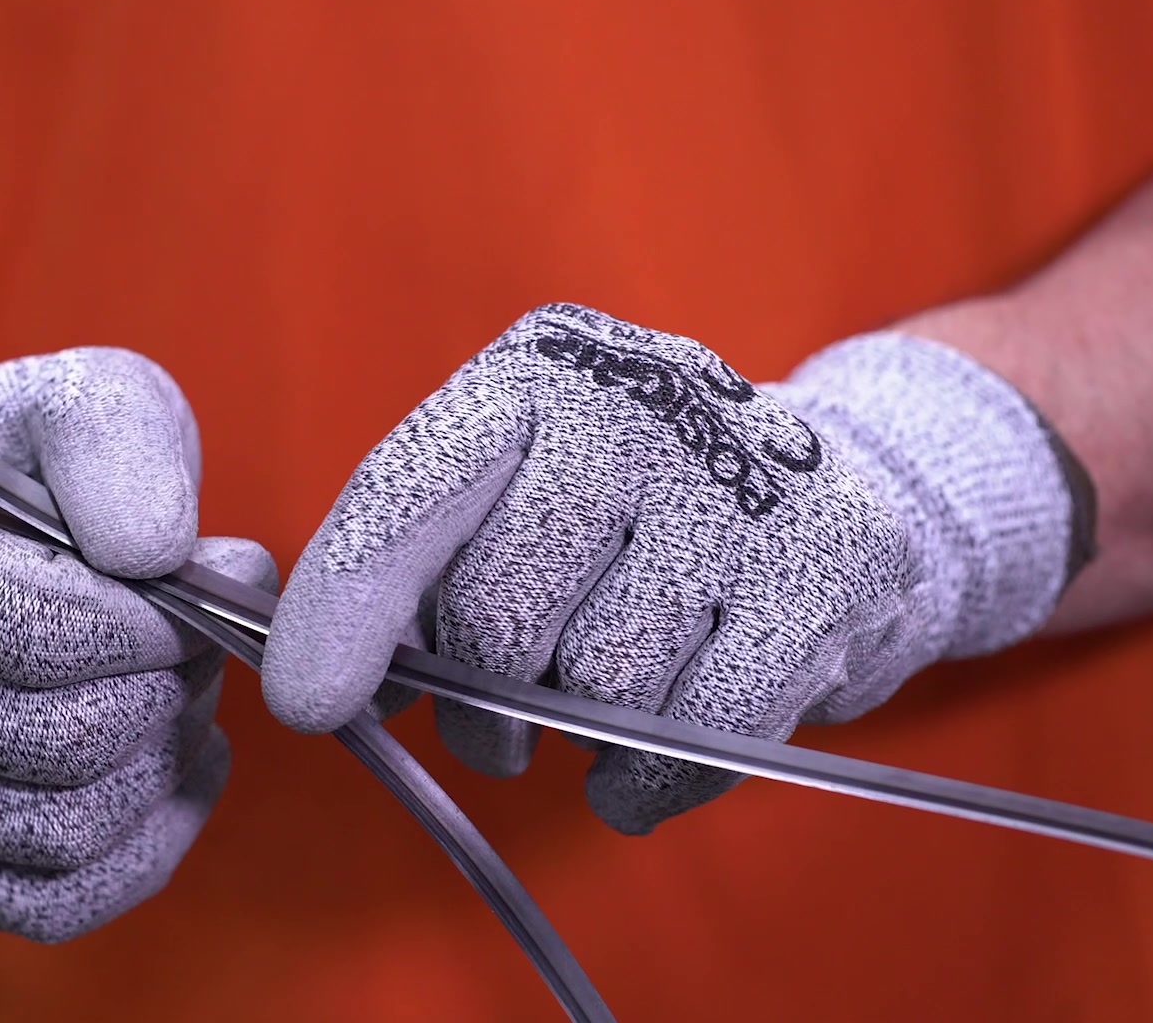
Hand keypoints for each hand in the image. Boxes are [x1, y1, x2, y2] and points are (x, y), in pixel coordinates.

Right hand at [0, 349, 276, 940]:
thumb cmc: (31, 462)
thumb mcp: (83, 398)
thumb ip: (119, 442)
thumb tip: (156, 555)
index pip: (32, 634)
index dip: (149, 623)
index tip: (190, 583)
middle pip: (56, 742)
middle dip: (164, 689)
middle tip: (191, 636)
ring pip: (57, 831)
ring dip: (158, 764)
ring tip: (178, 692)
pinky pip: (47, 901)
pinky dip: (141, 850)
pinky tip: (172, 767)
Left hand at [263, 303, 1080, 832]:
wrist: (844, 480)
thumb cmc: (624, 511)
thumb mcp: (507, 500)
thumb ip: (406, 578)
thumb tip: (318, 689)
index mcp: (531, 372)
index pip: (413, 492)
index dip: (349, 603)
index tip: (308, 702)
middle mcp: (638, 399)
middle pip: (503, 611)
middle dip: (479, 698)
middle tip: (494, 722)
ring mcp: (745, 477)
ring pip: (603, 682)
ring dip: (575, 736)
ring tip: (588, 707)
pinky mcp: (835, 563)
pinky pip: (702, 733)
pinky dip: (648, 779)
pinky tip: (636, 767)